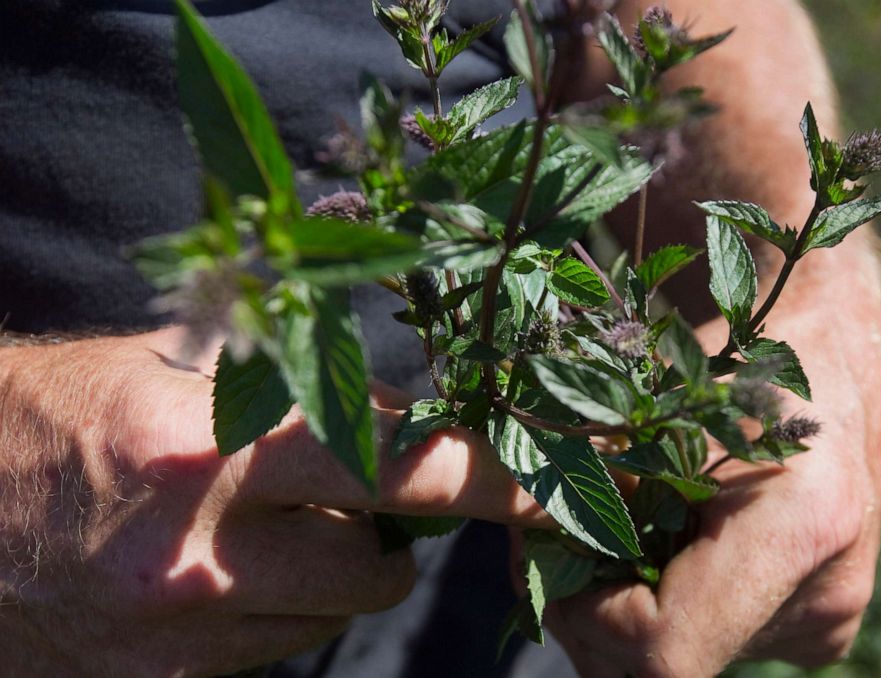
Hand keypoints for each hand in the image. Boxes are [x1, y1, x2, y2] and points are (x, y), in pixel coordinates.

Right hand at [0, 327, 546, 675]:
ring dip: (332, 569)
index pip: (403, 467)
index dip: (496, 476)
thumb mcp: (177, 368)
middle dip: (396, 531)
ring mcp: (182, 630)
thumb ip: (299, 388)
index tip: (565, 484)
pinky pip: (276, 647)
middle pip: (383, 564)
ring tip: (267, 522)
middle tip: (366, 492)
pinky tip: (222, 566)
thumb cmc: (60, 412)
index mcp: (214, 448)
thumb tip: (407, 415)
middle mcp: (204, 551)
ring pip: (335, 612)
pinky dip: (279, 606)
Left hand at [538, 308, 880, 676]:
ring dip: (619, 606)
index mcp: (800, 526)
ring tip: (607, 525)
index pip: (667, 648)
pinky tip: (660, 541)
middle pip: (664, 665)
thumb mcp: (647, 389)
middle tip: (555, 533)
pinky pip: (711, 640)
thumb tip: (446, 474)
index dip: (588, 616)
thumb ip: (562, 453)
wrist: (834, 351)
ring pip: (682, 658)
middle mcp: (824, 594)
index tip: (556, 551)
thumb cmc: (737, 349)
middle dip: (587, 608)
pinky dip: (662, 603)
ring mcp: (823, 619)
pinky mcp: (816, 625)